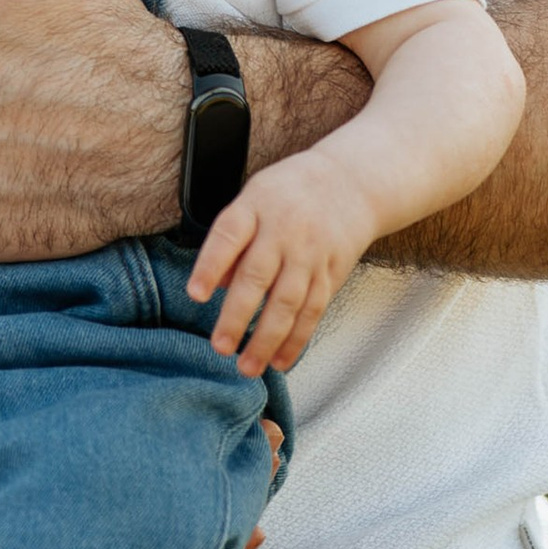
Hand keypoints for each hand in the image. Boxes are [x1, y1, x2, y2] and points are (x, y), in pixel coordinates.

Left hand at [189, 144, 374, 371]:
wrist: (351, 181)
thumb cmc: (291, 190)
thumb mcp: (254, 197)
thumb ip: (232, 238)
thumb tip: (216, 285)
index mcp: (256, 206)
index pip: (228, 236)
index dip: (211, 266)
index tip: (195, 294)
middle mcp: (284, 231)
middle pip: (258, 277)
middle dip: (237, 316)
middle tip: (220, 346)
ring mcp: (310, 254)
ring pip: (288, 302)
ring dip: (267, 339)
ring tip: (248, 367)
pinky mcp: (331, 273)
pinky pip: (313, 311)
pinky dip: (297, 339)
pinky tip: (280, 360)